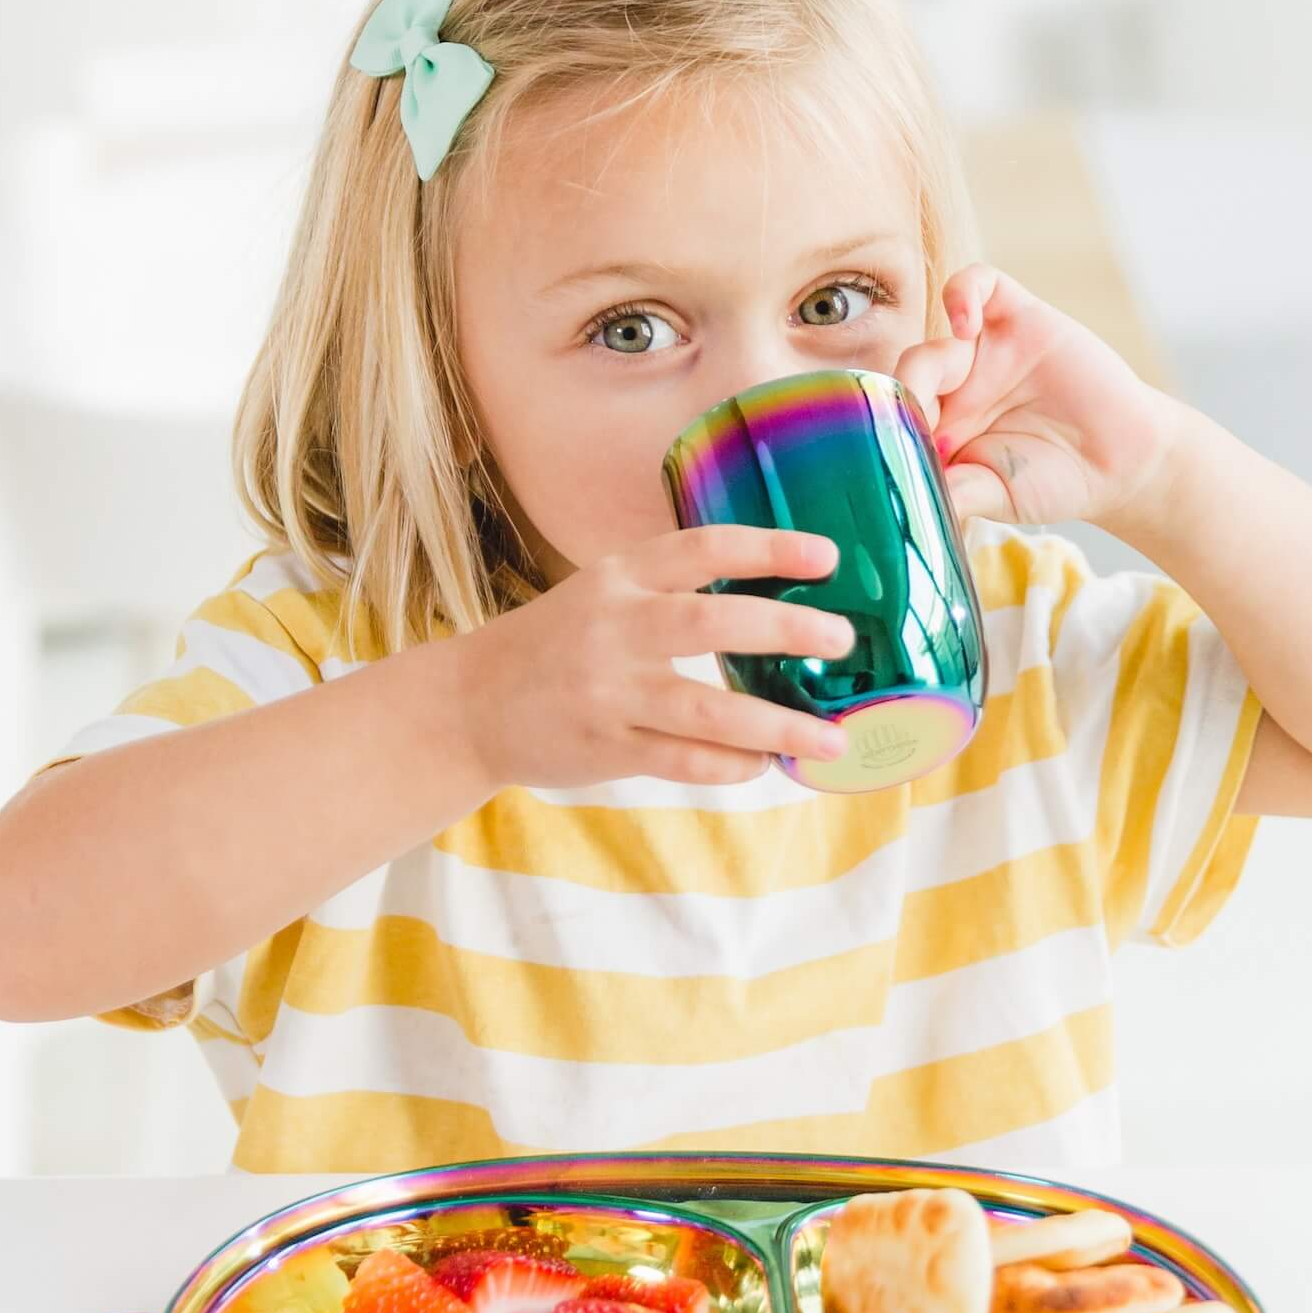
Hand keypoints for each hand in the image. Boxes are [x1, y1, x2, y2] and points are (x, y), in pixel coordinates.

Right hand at [455, 525, 855, 789]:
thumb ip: (670, 593)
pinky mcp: (605, 747)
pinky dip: (732, 764)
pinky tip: (765, 764)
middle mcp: (615, 627)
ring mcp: (609, 691)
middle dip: (785, 630)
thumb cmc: (555, 645)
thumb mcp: (602, 595)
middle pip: (711, 622)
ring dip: (778, 725)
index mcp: (620, 577)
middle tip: (842, 639)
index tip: (827, 557)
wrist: (468, 704)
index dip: (769, 549)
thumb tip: (775, 608)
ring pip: (707, 708)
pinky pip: (684, 760)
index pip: (704, 548)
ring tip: (833, 738)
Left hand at [896, 265, 1183, 530]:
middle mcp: (956, 387)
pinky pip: (979, 284)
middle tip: (923, 428)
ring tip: (945, 392)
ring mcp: (986, 350)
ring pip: (935, 336)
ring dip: (930, 364)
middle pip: (907, 377)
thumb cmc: (1053, 481)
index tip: (898, 450)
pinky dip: (963, 292)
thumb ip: (953, 491)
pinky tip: (965, 323)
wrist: (1120, 462)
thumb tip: (906, 495)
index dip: (887, 425)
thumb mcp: (993, 495)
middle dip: (905, 400)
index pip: (893, 412)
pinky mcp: (1020, 317)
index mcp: (939, 427)